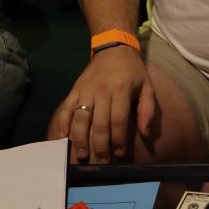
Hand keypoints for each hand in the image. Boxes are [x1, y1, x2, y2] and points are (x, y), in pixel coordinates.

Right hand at [48, 46, 155, 162]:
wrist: (114, 47)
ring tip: (82, 155)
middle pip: (99, 124)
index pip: (118, 120)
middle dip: (101, 146)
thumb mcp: (147, 86)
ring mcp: (85, 90)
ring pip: (81, 119)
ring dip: (80, 139)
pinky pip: (66, 108)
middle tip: (102, 161)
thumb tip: (145, 133)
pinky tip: (61, 138)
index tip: (119, 154)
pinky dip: (62, 123)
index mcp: (121, 90)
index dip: (118, 140)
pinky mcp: (75, 89)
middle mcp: (101, 91)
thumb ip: (147, 109)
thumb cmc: (133, 70)